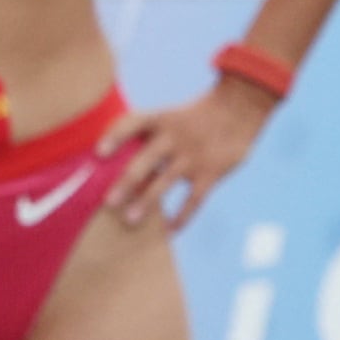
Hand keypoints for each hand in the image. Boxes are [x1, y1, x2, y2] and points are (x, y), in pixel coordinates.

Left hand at [97, 80, 271, 233]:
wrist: (240, 108)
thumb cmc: (197, 116)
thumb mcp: (173, 114)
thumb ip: (149, 134)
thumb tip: (114, 157)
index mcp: (163, 119)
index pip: (134, 123)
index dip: (116, 135)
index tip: (99, 151)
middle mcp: (175, 138)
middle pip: (146, 160)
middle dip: (127, 181)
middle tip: (109, 201)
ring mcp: (193, 157)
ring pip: (166, 182)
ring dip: (147, 202)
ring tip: (130, 220)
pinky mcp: (211, 173)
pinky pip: (194, 200)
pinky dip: (182, 217)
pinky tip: (169, 231)